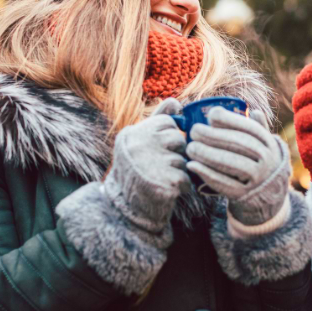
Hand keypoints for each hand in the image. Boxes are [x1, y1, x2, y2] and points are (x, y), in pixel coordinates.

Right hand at [105, 98, 190, 231]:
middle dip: (176, 153)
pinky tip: (167, 190)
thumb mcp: (140, 142)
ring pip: (183, 159)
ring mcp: (151, 164)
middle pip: (178, 139)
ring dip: (178, 171)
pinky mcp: (164, 183)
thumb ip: (157, 120)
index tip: (159, 149)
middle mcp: (139, 146)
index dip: (169, 136)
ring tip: (161, 178)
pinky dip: (182, 186)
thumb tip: (175, 101)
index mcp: (132, 134)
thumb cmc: (136, 171)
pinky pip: (186, 178)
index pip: (167, 122)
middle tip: (161, 166)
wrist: (125, 210)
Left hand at [186, 108, 289, 225]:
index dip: (230, 120)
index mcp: (269, 144)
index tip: (211, 115)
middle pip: (239, 145)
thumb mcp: (264, 146)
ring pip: (231, 163)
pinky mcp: (244, 195)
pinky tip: (192, 165)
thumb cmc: (259, 163)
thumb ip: (258, 129)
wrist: (268, 196)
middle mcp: (267, 160)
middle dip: (214, 136)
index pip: (250, 129)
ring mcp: (257, 179)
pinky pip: (224, 184)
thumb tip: (254, 111)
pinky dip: (207, 173)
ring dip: (208, 154)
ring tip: (190, 147)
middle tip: (194, 131)